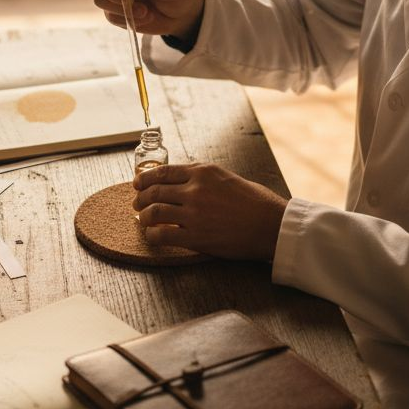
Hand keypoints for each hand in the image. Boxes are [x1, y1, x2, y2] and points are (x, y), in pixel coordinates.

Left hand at [132, 163, 286, 262]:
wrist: (271, 225)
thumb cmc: (256, 202)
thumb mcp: (228, 178)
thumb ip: (204, 178)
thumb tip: (184, 181)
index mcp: (203, 172)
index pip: (163, 172)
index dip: (145, 179)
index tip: (138, 184)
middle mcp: (195, 190)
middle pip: (154, 191)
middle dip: (140, 198)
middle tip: (136, 204)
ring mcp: (194, 214)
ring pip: (153, 212)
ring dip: (143, 217)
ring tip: (143, 220)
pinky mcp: (196, 237)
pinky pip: (162, 235)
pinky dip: (152, 236)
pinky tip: (154, 237)